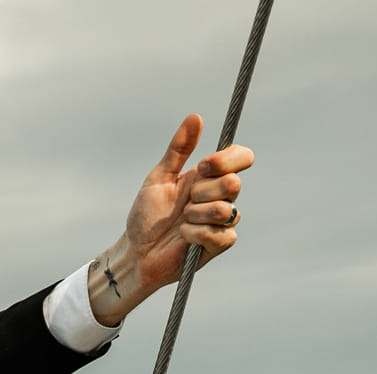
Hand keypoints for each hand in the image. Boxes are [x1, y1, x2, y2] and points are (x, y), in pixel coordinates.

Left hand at [89, 114, 254, 323]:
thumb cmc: (147, 216)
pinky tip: (183, 236)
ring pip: (225, 209)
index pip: (240, 157)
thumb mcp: (159, 178)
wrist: (135, 252)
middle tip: (184, 203)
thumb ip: (178, 149)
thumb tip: (195, 117)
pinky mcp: (220, 243)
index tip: (203, 166)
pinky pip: (220, 233)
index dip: (227, 159)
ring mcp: (223, 220)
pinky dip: (195, 233)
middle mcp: (221, 196)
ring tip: (181, 222)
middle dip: (202, 192)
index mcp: (209, 177)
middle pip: (233, 182)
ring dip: (196, 214)